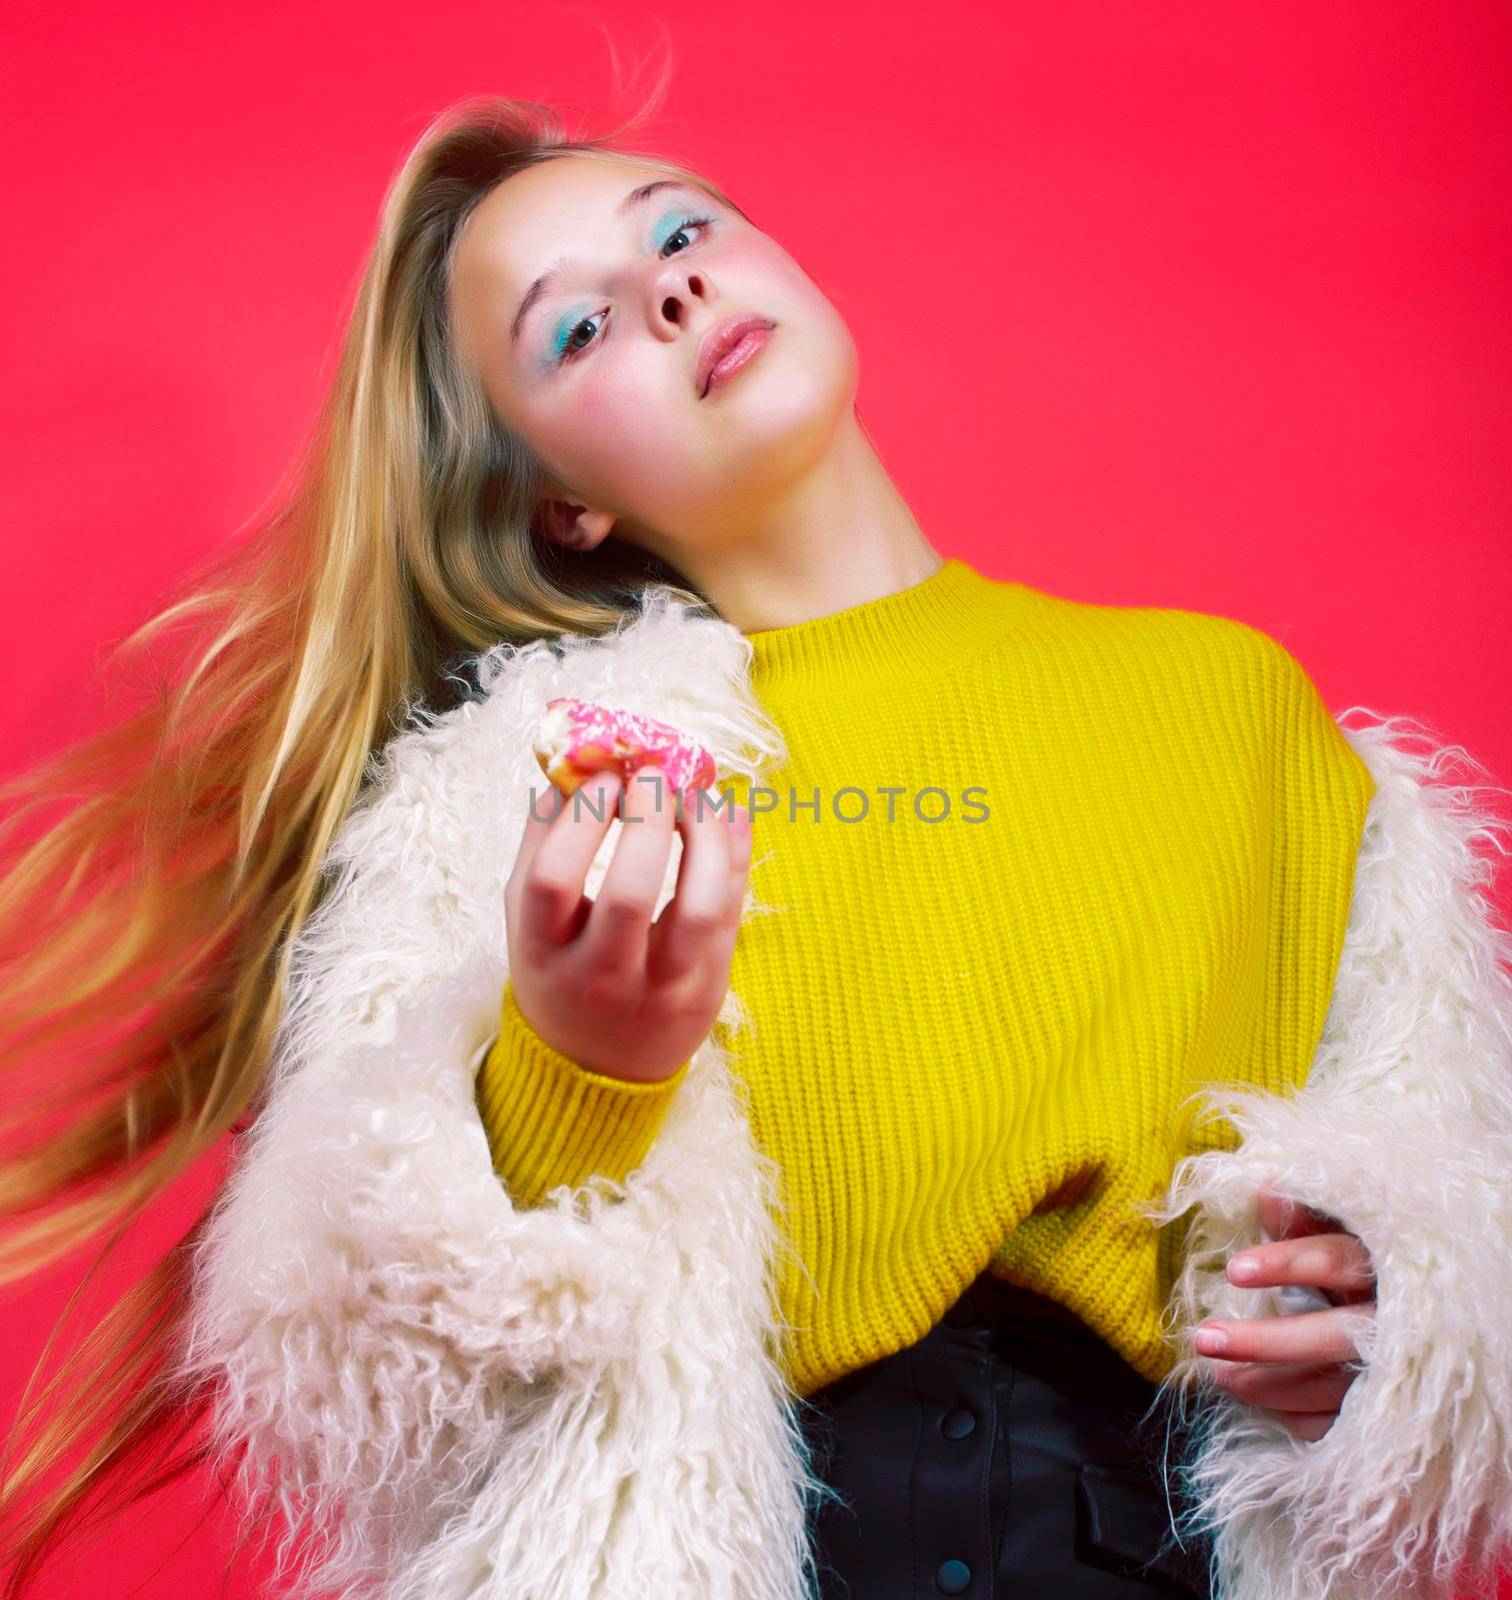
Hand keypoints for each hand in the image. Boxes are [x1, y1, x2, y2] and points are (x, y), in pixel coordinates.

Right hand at [505, 763, 752, 1082]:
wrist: (594, 1071)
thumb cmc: (558, 971)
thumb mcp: (528, 920)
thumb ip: (539, 843)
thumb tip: (568, 764)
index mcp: (542, 954)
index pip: (553, 880)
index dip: (581, 818)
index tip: (604, 773)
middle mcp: (600, 979)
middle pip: (629, 894)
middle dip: (648, 819)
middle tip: (655, 772)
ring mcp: (661, 989)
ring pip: (700, 909)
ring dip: (706, 838)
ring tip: (699, 796)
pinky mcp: (708, 990)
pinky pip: (733, 914)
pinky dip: (736, 856)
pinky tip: (729, 815)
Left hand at [1193, 1179, 1377, 1440]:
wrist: (1442, 1328)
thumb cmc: (1374, 1269)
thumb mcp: (1345, 1237)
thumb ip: (1305, 1217)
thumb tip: (1263, 1190)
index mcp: (1385, 1269)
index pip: (1337, 1261)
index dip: (1288, 1264)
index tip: (1233, 1271)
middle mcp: (1399, 1322)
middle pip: (1333, 1335)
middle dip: (1265, 1342)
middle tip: (1204, 1339)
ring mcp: (1400, 1372)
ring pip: (1335, 1386)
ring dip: (1270, 1384)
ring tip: (1217, 1374)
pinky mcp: (1397, 1412)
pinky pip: (1346, 1425)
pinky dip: (1303, 1419)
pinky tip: (1265, 1407)